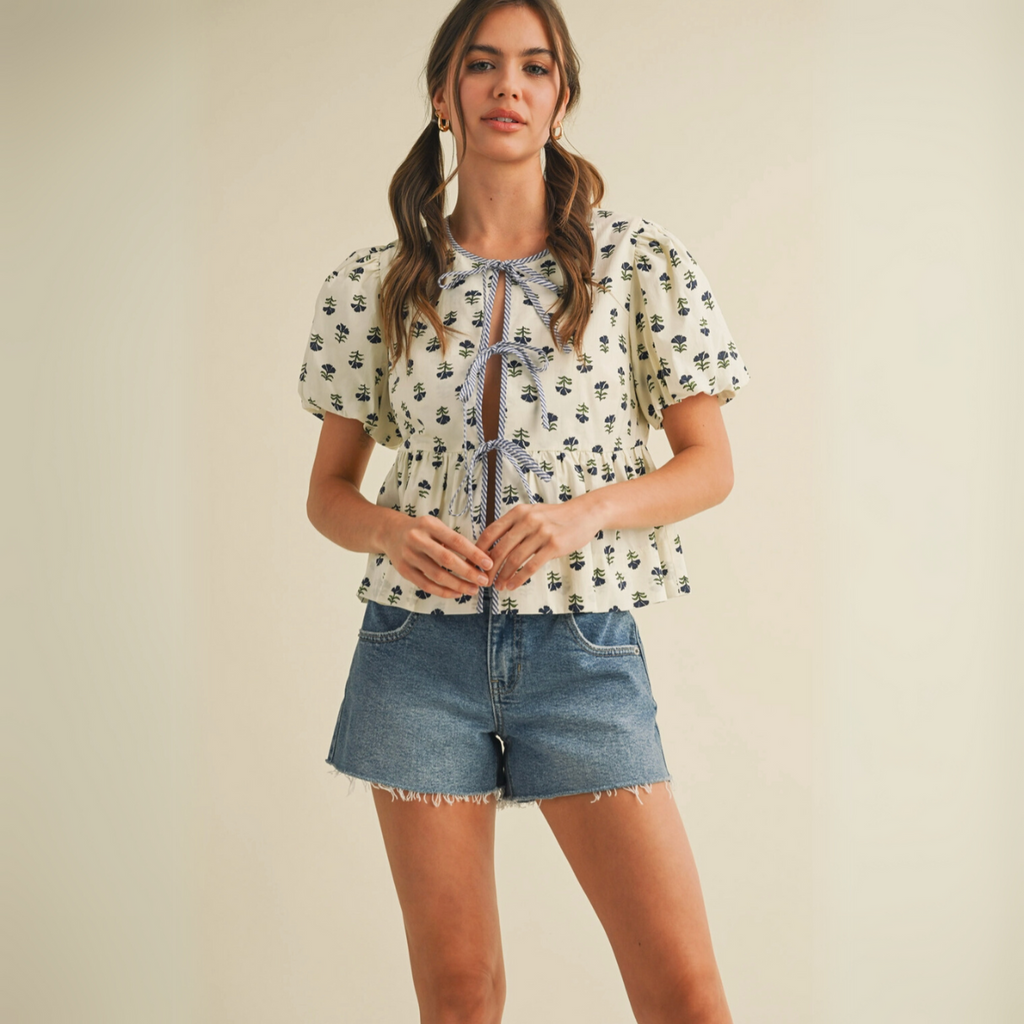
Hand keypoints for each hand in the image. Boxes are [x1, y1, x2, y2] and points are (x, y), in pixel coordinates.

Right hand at [381, 512, 492, 598]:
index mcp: (429, 524)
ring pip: (437, 575)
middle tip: (484, 580)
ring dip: (458, 585)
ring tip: (473, 590)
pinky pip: (426, 585)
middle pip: (447, 559)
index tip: (488, 563)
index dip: (474, 553)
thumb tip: (480, 559)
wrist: (390, 532)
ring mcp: (408, 556)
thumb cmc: (421, 530)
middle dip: (468, 572)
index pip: (456, 541)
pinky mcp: (403, 570)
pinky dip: (443, 591)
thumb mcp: (435, 526)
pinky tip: (457, 593)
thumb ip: (453, 540)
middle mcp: (416, 539)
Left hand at [474, 497, 601, 591]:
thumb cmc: (555, 517)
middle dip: (489, 568)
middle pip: (500, 549)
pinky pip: (531, 566)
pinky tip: (512, 585)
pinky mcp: (553, 545)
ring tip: (498, 586)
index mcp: (518, 512)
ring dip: (503, 576)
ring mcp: (541, 533)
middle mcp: (527, 520)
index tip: (473, 564)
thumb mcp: (531, 514)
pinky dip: (519, 578)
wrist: (584, 514)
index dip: (479, 550)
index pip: (490, 532)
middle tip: (483, 581)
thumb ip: (513, 526)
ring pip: (514, 559)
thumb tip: (490, 546)